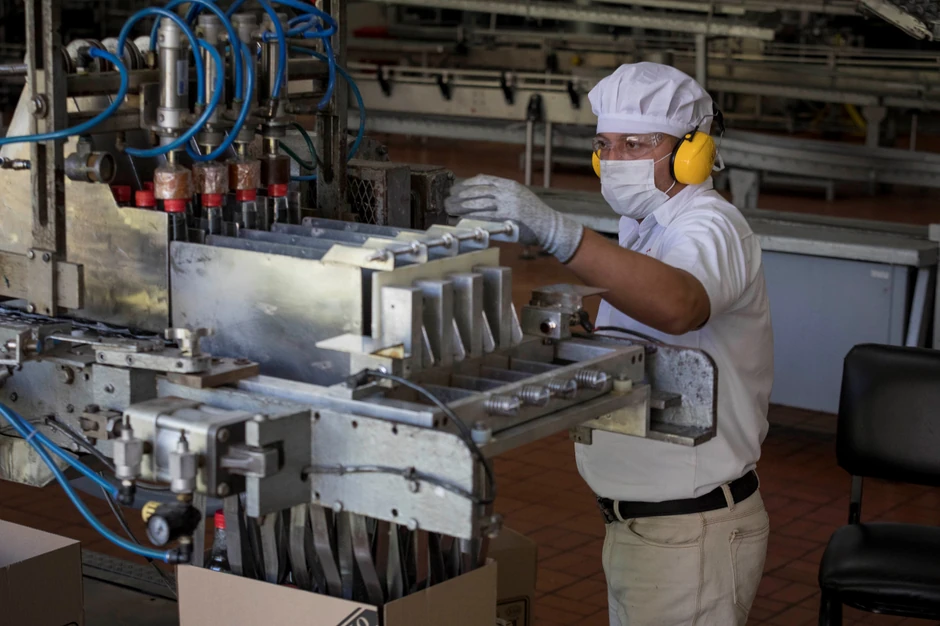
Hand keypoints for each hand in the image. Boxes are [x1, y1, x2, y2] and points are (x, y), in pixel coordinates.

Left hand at [444, 175, 584, 262]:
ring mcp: (508, 205)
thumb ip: (502, 195)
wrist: (550, 226)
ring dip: (461, 206)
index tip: (456, 188)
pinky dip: (471, 217)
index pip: (484, 179)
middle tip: (447, 199)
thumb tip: (479, 197)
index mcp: (510, 185)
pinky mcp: (508, 218)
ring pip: (479, 203)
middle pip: (478, 191)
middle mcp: (508, 192)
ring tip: (449, 209)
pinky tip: (461, 219)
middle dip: (460, 195)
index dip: (467, 184)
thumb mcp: (519, 197)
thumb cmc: (533, 215)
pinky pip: (486, 216)